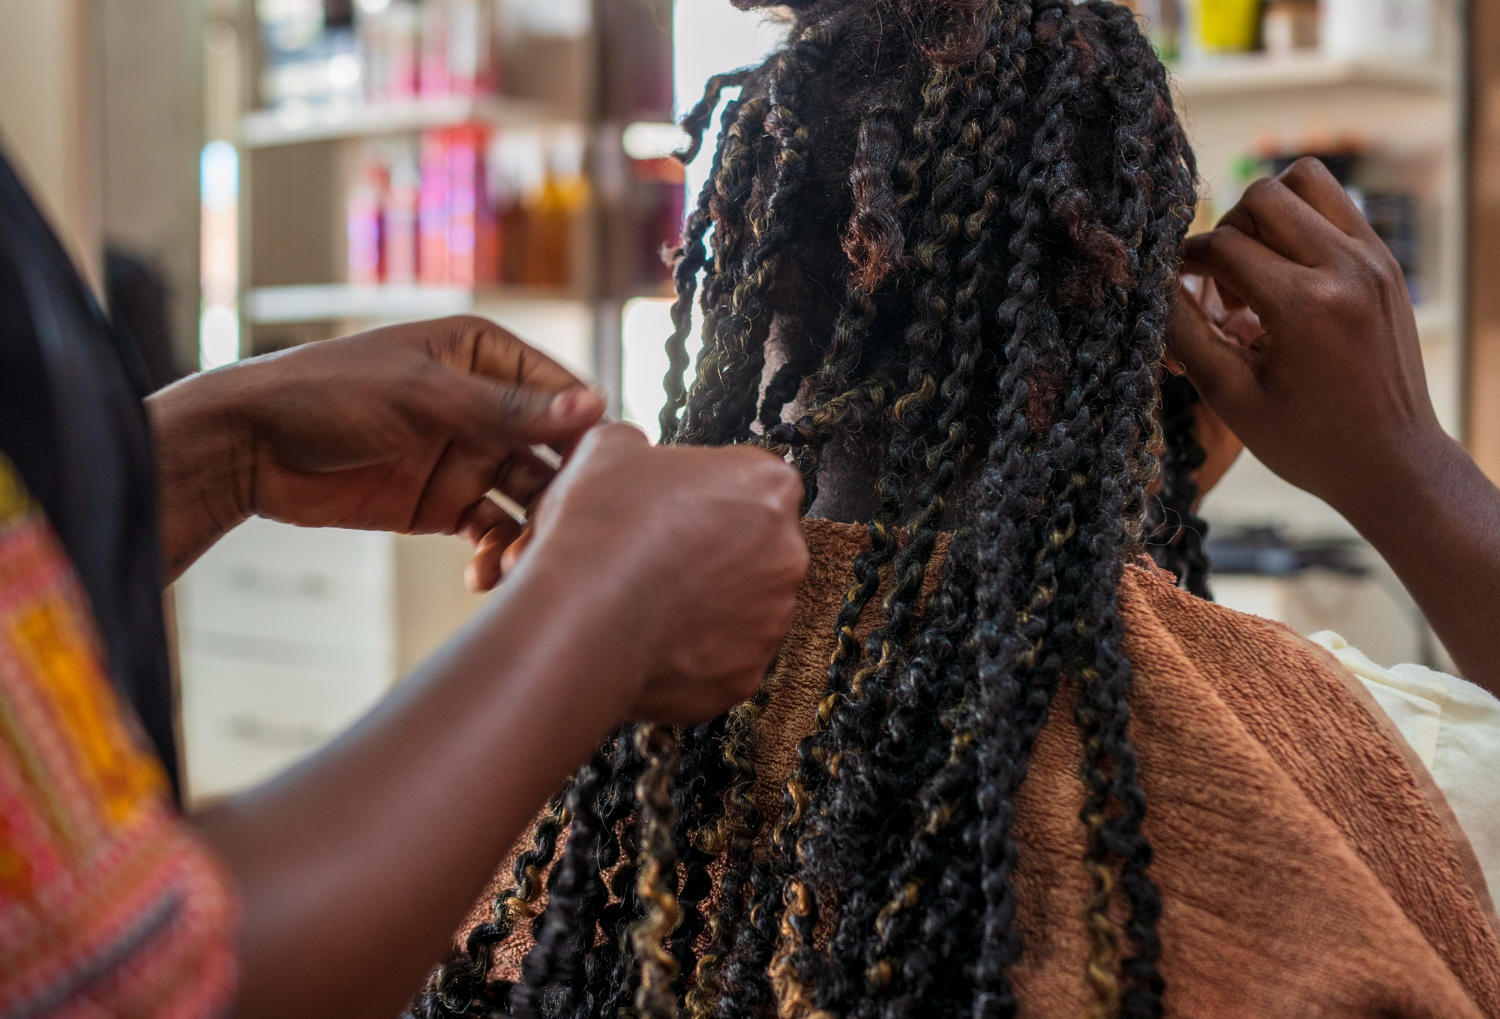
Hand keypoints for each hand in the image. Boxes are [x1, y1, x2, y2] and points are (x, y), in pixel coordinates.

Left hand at [150, 316, 603, 580]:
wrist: (249, 447)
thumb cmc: (327, 393)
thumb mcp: (423, 396)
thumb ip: (507, 409)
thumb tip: (594, 407)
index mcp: (487, 355)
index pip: (562, 395)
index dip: (588, 436)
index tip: (610, 479)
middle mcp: (488, 405)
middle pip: (555, 453)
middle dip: (563, 495)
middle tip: (565, 534)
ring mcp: (469, 456)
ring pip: (529, 498)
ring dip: (532, 532)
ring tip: (518, 565)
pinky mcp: (446, 504)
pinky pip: (493, 531)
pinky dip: (496, 555)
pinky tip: (484, 577)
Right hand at [510, 424, 809, 723]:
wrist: (581, 616)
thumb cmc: (599, 525)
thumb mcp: (608, 449)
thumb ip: (640, 446)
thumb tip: (634, 454)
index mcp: (768, 484)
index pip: (755, 483)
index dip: (710, 495)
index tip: (675, 508)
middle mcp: (788, 553)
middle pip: (758, 548)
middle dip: (718, 552)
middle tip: (659, 557)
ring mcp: (772, 620)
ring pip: (744, 607)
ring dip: (709, 604)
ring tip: (649, 602)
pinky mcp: (747, 677)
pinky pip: (724, 659)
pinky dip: (694, 654)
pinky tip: (650, 641)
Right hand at [1168, 157, 1442, 509]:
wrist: (1392, 462)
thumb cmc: (1307, 441)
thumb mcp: (1231, 396)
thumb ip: (1185, 335)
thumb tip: (1152, 286)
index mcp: (1306, 306)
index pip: (1224, 246)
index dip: (1187, 264)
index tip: (1176, 292)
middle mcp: (1347, 268)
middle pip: (1262, 197)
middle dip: (1226, 232)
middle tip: (1222, 287)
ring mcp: (1374, 258)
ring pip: (1304, 181)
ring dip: (1265, 213)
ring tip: (1256, 268)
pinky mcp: (1385, 260)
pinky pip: (1335, 205)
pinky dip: (1299, 222)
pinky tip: (1285, 273)